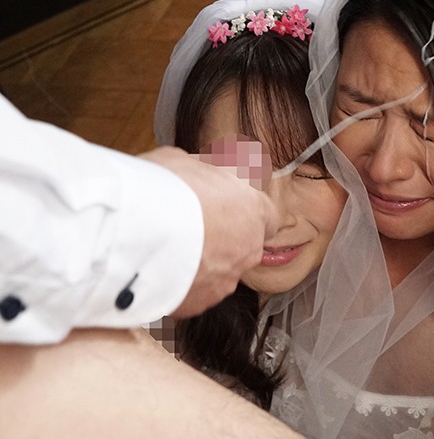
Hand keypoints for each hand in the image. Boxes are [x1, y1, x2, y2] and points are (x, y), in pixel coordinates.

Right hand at [140, 142, 275, 317]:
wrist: (136, 229)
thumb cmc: (164, 189)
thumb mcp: (185, 162)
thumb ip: (203, 175)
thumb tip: (199, 175)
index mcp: (253, 210)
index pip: (268, 217)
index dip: (246, 214)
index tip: (227, 210)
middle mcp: (248, 248)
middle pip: (244, 247)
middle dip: (221, 240)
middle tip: (189, 229)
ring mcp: (226, 278)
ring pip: (219, 272)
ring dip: (201, 263)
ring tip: (168, 250)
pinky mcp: (201, 302)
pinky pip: (194, 293)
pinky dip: (180, 284)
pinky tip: (158, 270)